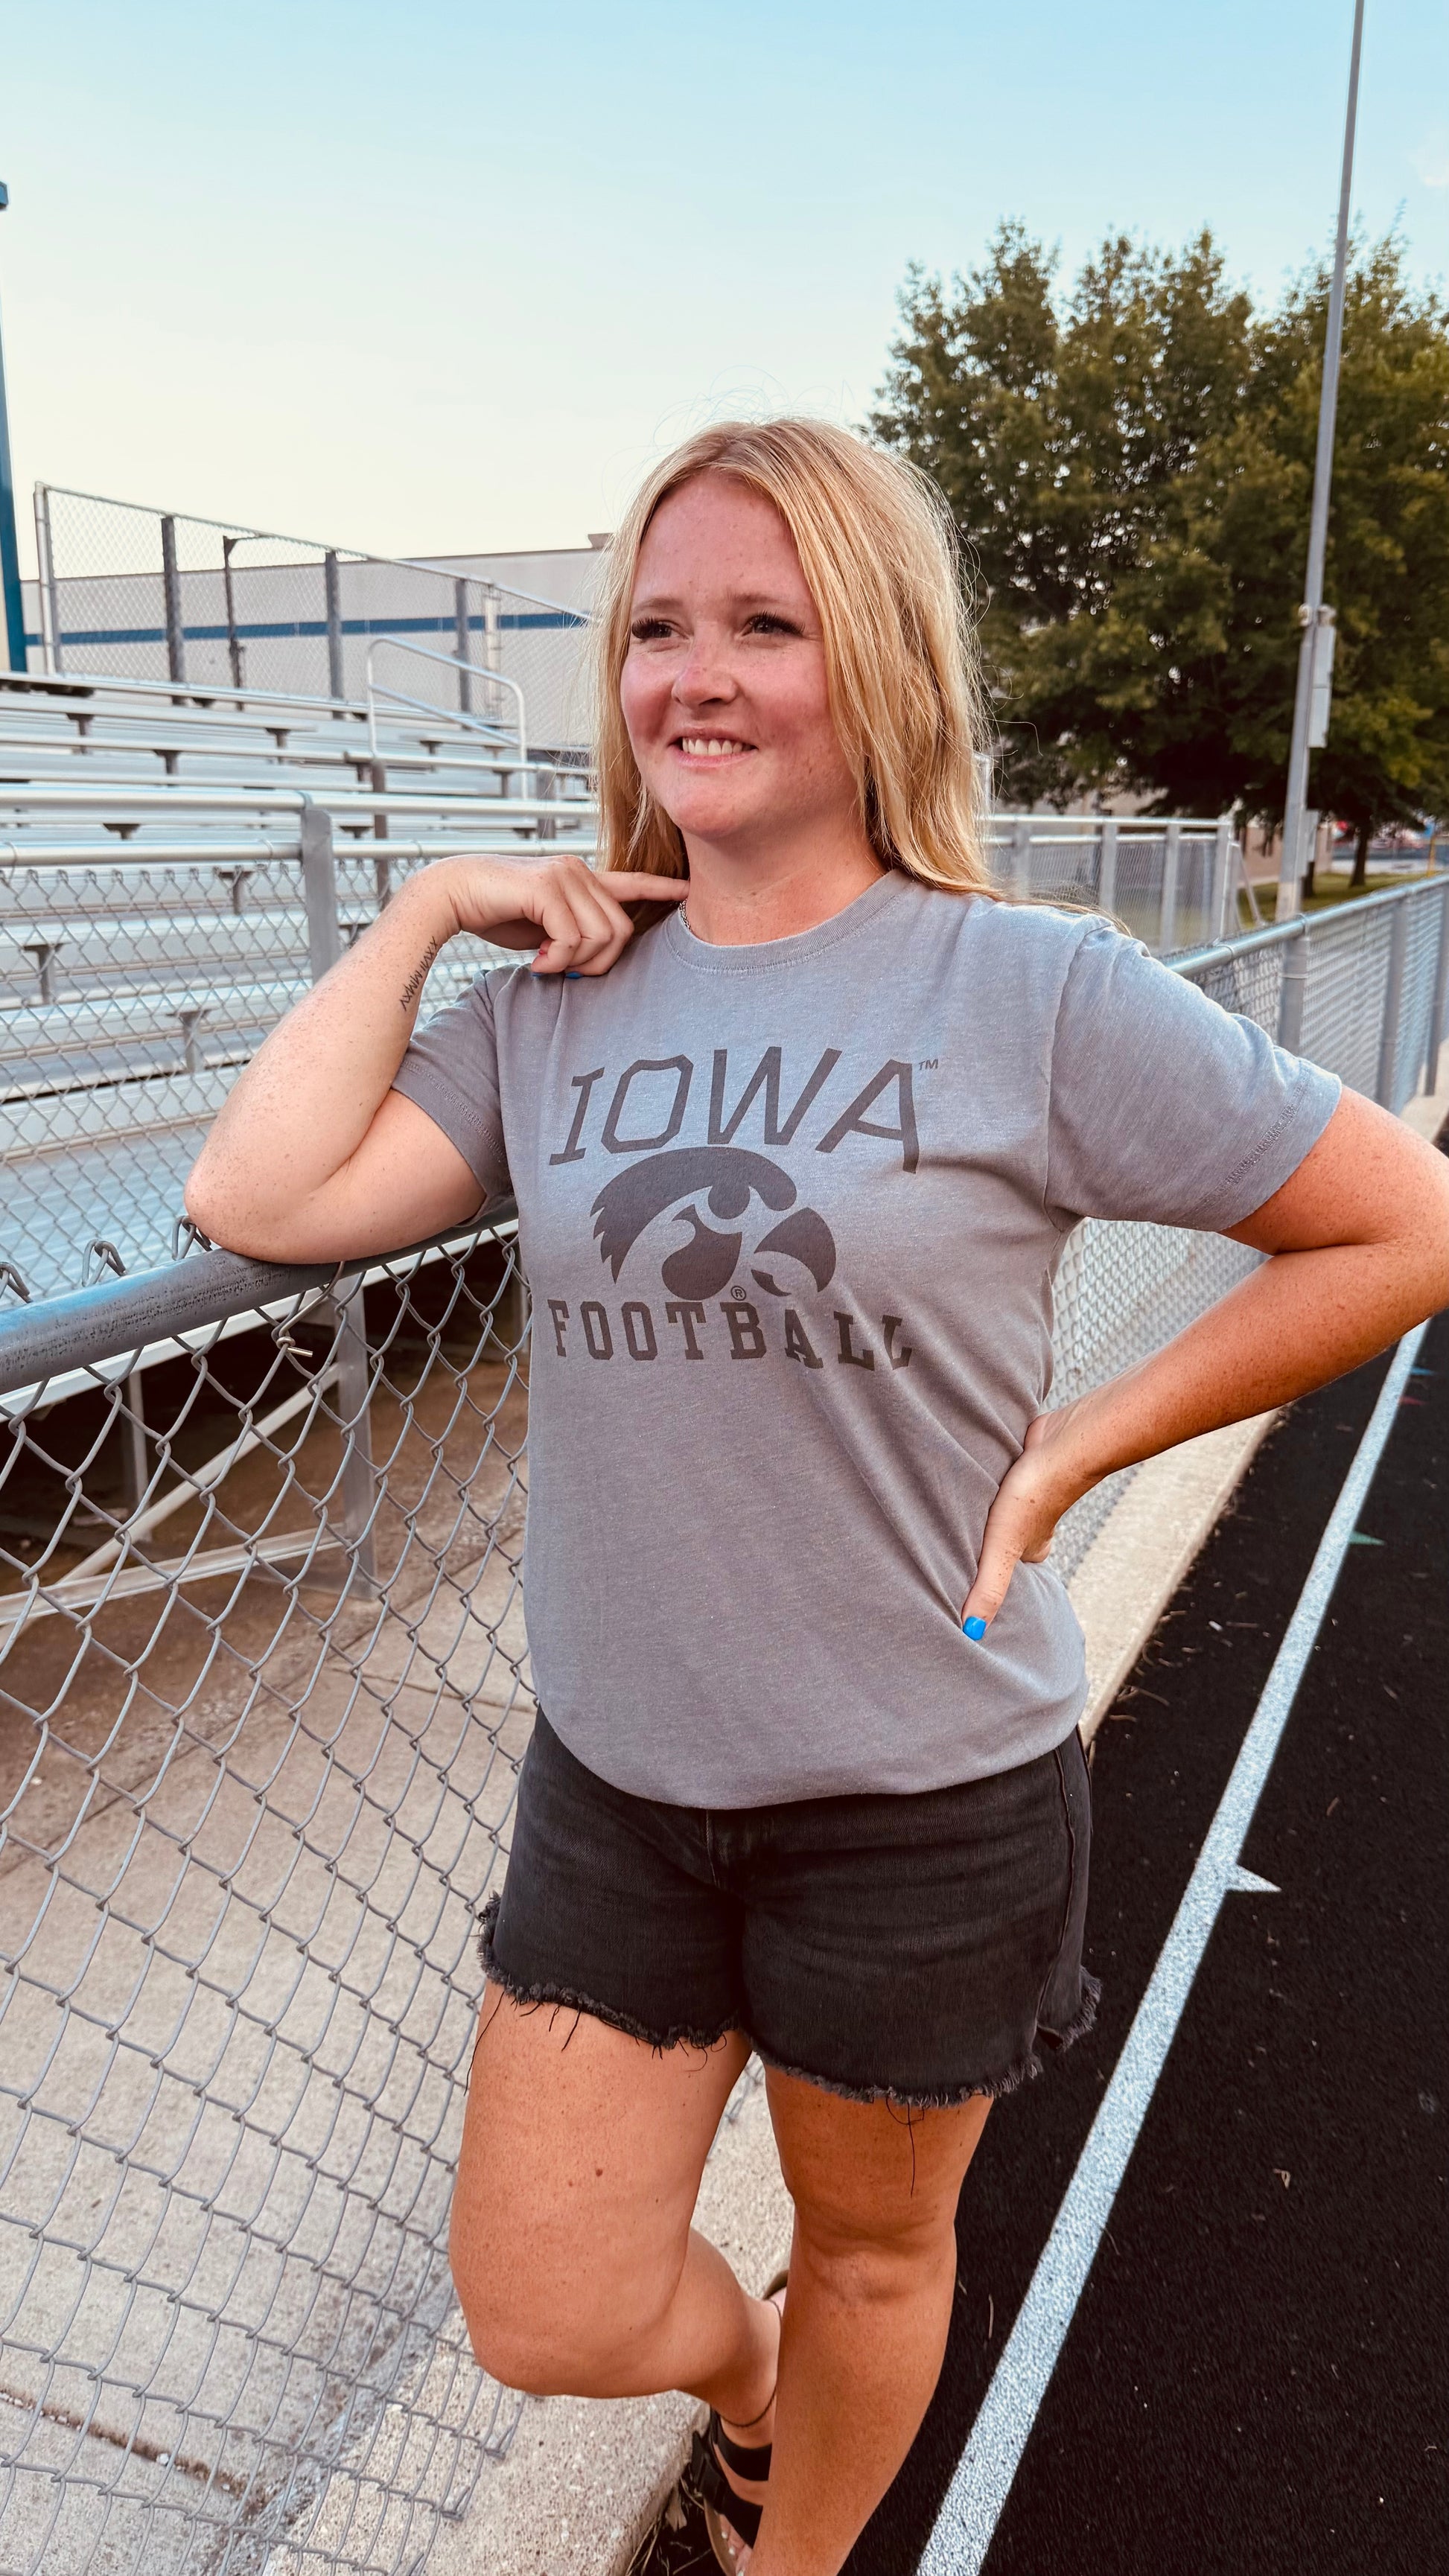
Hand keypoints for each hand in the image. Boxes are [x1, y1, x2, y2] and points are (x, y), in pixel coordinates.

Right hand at [433, 854, 684, 976]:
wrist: (450, 896)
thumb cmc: (494, 913)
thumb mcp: (544, 927)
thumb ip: (573, 934)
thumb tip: (594, 960)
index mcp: (581, 879)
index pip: (631, 883)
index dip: (662, 889)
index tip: (689, 892)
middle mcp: (579, 871)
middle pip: (621, 930)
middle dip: (598, 963)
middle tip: (562, 970)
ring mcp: (565, 875)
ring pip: (602, 937)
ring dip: (574, 964)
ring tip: (545, 964)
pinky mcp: (548, 887)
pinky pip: (573, 939)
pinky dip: (555, 961)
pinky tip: (534, 963)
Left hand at [961, 1404, 1097, 1635]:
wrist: (1065, 1442)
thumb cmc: (1037, 1495)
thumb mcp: (1004, 1548)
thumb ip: (989, 1588)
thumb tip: (972, 1635)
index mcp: (1032, 1551)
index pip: (1002, 1571)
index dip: (980, 1574)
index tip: (954, 1580)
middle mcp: (1032, 1526)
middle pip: (1000, 1541)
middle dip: (978, 1544)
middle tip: (947, 1546)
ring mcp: (1028, 1495)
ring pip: (997, 1512)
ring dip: (980, 1512)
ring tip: (952, 1515)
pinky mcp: (1021, 1466)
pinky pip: (999, 1482)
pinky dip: (987, 1483)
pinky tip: (972, 1479)